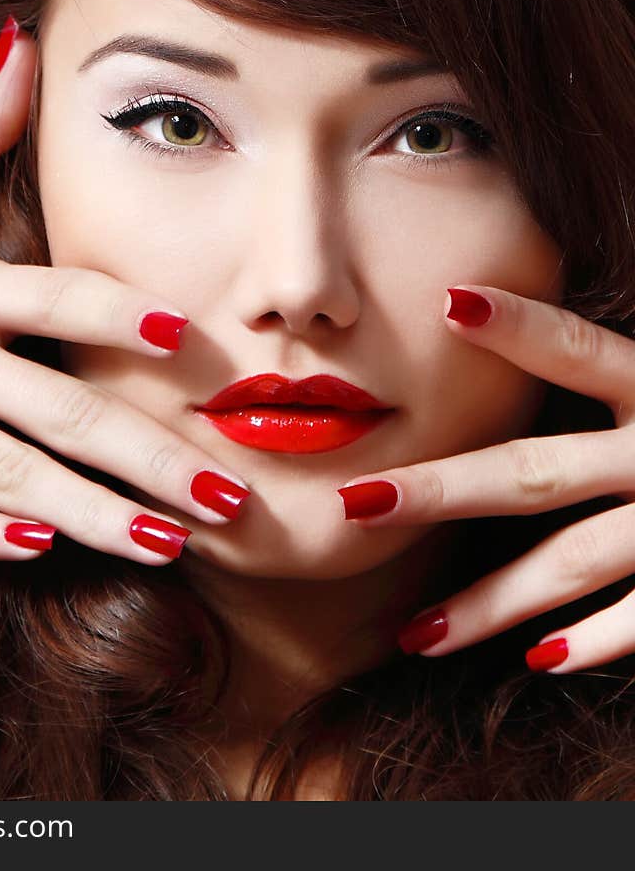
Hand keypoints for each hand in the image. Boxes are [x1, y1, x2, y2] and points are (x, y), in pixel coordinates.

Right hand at [0, 22, 248, 564]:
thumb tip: (23, 52)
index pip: (56, 295)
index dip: (122, 315)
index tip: (187, 340)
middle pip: (60, 412)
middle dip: (151, 459)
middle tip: (226, 496)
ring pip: (7, 476)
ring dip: (96, 515)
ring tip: (169, 541)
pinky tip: (42, 549)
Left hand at [336, 284, 634, 672]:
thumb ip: (613, 370)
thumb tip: (506, 327)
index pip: (579, 349)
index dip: (518, 328)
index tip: (445, 304)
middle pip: (534, 473)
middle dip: (441, 492)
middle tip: (355, 503)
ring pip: (571, 562)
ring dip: (490, 603)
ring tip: (413, 634)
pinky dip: (598, 640)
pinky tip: (535, 660)